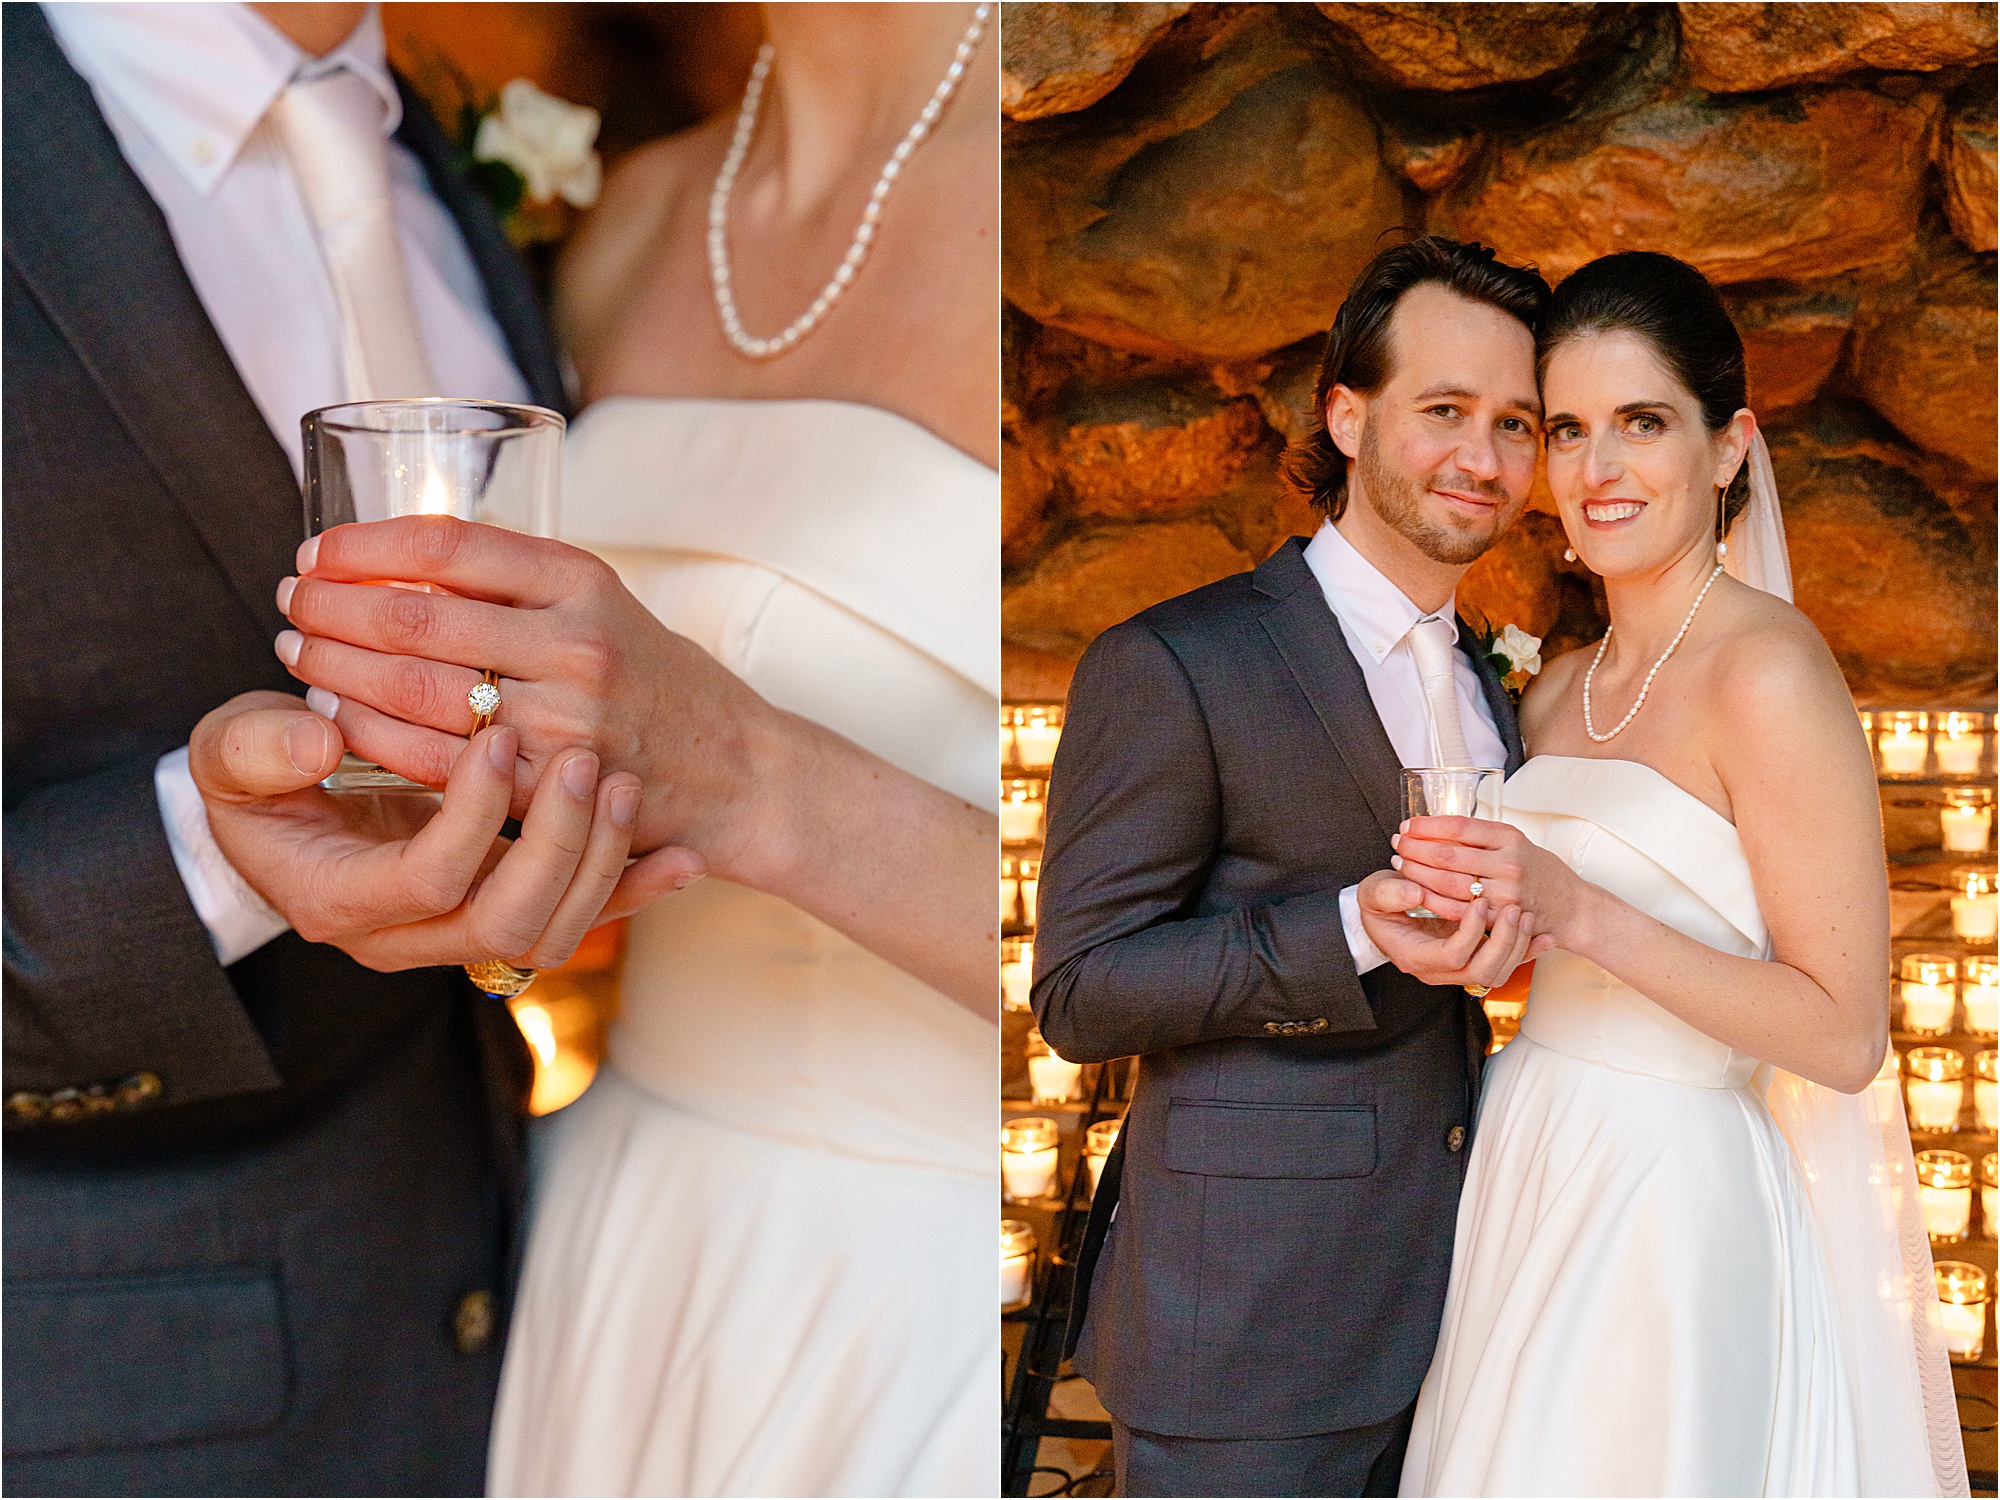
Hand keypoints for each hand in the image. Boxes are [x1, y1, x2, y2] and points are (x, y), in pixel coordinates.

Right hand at [190, 691, 701, 971]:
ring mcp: (460, 933)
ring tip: (623, 785)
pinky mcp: (505, 912)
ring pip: (554, 933)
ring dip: (600, 863)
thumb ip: (255, 749)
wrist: (282, 815)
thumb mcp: (229, 755)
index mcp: (338, 899)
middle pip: (506, 924)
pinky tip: (683, 855)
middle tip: (581, 762)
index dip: (469, 815)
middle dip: (554, 845)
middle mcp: (406, 935)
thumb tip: (312, 741)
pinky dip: (636, 890)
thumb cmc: (254, 778)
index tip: (494, 736)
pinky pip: (583, 920)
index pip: (427, 880)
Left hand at [272, 517, 775, 864]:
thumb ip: (518, 583)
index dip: (366, 546)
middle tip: (289, 602)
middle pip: (416, 616)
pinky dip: (372, 736)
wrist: (736, 769)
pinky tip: (339, 719)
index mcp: (583, 579)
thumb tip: (401, 556)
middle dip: (332, 607)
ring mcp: (564, 718)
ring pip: (414, 689)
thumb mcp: (605, 603)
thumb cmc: (658, 681)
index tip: (318, 550)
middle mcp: (575, 642)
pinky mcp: (552, 785)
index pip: (448, 544)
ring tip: (300, 653)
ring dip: (337, 669)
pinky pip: (435, 758)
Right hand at [1356, 869, 1551, 989]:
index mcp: (1416, 956)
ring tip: (1526, 914)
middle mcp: (1439, 970)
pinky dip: (1526, 950)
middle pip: (1483, 972)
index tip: (1478, 900)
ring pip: (1498, 973)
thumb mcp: (1373, 895)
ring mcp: (1458, 968)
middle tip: (1513, 909)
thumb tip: (1415, 891)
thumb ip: (1389, 894)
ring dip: (1517, 945)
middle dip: (1503, 942)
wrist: (1384, 914)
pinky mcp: (1473, 959)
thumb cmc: (1379, 905)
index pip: (1452, 956)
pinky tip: (1543, 934)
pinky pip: (1505, 964)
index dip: (1470, 931)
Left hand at [1390, 815, 1589, 949]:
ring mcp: (1503, 894)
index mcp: (1510, 837)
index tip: (1408, 825)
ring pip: (1447, 883)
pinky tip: (1416, 891)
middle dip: (1414, 848)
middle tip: (1397, 844)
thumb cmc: (1539, 871)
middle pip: (1447, 855)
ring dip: (1416, 873)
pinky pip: (1455, 910)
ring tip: (1400, 864)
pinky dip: (1431, 899)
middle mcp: (1508, 863)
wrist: (1570, 907)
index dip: (1427, 825)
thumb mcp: (1515, 841)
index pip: (1459, 827)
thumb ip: (1481, 836)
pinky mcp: (1497, 918)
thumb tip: (1436, 826)